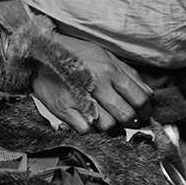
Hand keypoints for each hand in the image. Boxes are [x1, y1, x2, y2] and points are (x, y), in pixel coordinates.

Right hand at [31, 37, 152, 133]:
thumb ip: (128, 73)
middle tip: (128, 121)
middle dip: (132, 123)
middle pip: (127, 116)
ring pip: (109, 127)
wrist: (38, 53)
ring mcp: (80, 98)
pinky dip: (93, 131)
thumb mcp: (104, 54)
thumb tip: (147, 93)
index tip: (144, 114)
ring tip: (110, 122)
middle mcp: (98, 84)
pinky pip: (87, 131)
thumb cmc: (73, 54)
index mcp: (110, 70)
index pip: (140, 99)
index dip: (146, 111)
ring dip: (113, 129)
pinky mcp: (65, 109)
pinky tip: (92, 122)